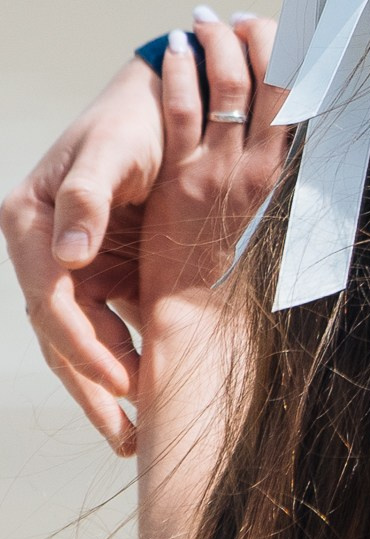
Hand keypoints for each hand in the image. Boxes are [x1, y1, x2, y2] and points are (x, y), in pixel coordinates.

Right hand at [1, 17, 272, 452]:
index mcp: (32, 223)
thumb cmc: (133, 120)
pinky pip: (114, 326)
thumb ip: (86, 198)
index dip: (86, 347)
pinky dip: (130, 360)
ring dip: (109, 388)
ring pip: (85, 340)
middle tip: (128, 439)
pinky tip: (155, 396)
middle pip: (62, 334)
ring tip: (137, 437)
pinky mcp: (106, 270)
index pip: (52, 302)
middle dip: (93, 390)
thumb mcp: (110, 150)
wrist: (167, 99)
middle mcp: (45, 249)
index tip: (124, 383)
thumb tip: (66, 257)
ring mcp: (74, 264)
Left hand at [137, 13, 286, 322]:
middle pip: (271, 82)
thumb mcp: (270, 214)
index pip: (302, 98)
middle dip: (260, 39)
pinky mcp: (179, 178)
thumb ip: (277, 170)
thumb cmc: (235, 266)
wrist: (201, 310)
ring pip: (226, 88)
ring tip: (205, 22)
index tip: (282, 30)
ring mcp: (219, 170)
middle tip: (242, 19)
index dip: (294, 55)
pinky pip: (182, 112)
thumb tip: (290, 128)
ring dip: (217, 46)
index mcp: (287, 174)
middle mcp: (260, 167)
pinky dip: (180, 74)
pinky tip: (175, 52)